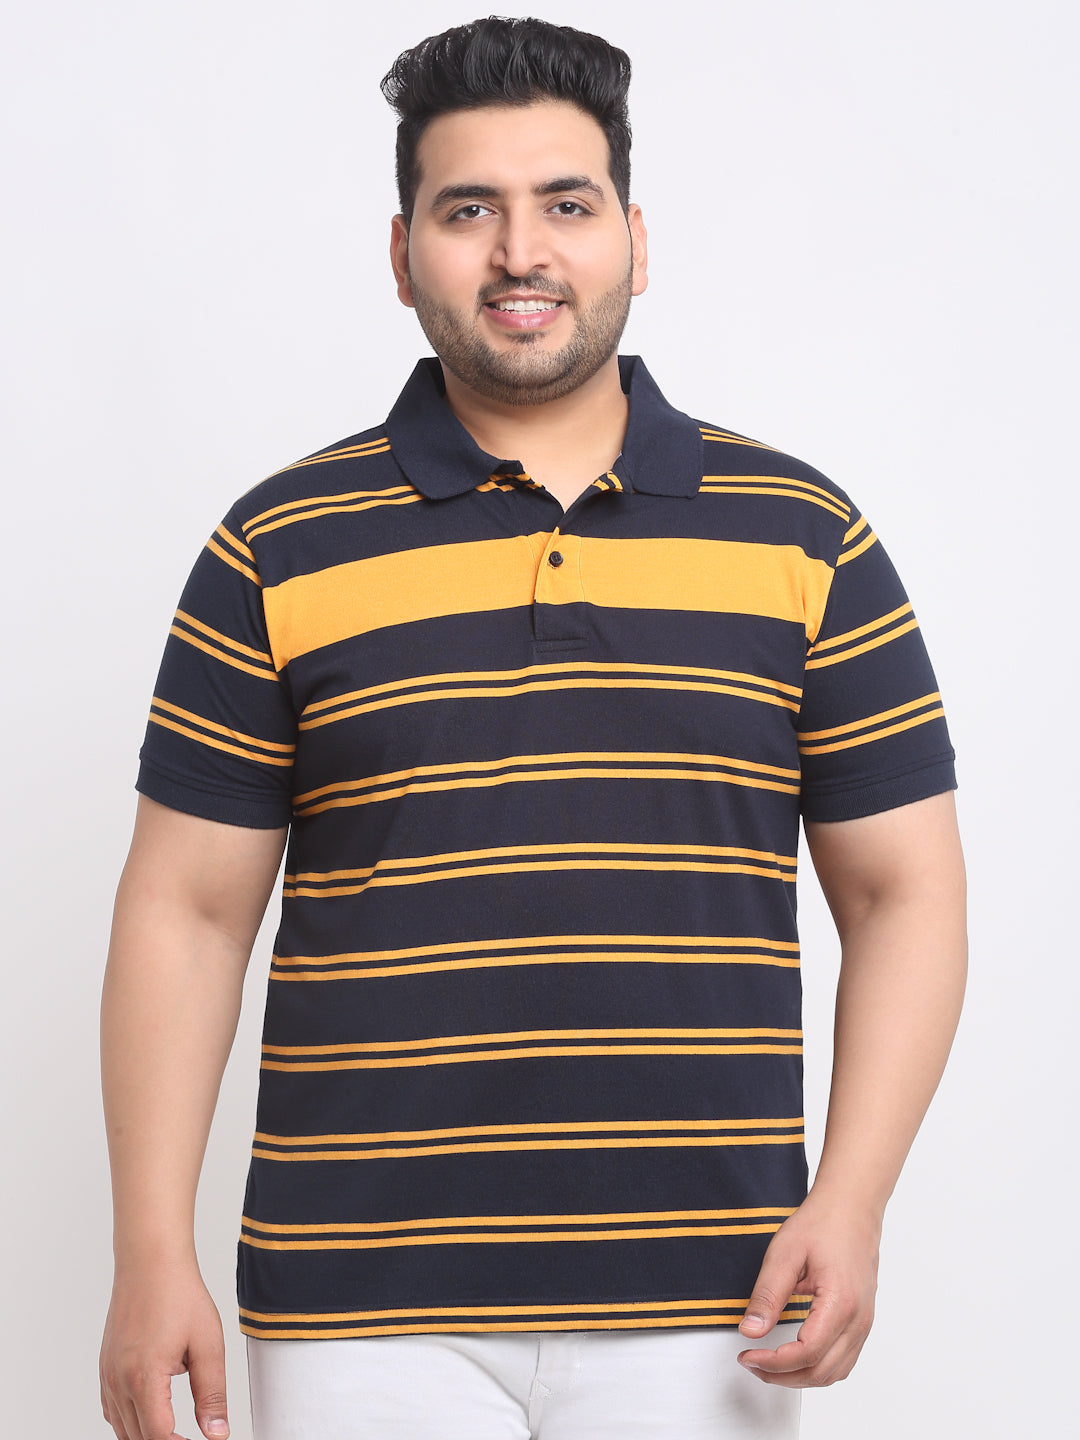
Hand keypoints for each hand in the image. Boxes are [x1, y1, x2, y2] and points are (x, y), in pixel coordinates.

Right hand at [100, 1261, 229, 1439]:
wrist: (150, 1262)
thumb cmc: (179, 1294)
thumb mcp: (207, 1344)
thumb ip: (212, 1394)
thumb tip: (217, 1433)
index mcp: (144, 1377)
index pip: (158, 1436)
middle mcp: (118, 1380)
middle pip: (137, 1437)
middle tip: (190, 1435)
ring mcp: (107, 1374)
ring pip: (121, 1427)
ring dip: (146, 1433)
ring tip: (176, 1428)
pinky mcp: (104, 1367)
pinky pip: (111, 1409)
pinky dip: (129, 1420)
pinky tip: (151, 1411)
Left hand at [736, 1191, 879, 1386]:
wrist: (852, 1208)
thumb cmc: (823, 1223)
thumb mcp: (784, 1253)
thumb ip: (767, 1295)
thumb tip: (750, 1331)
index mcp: (841, 1302)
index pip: (806, 1353)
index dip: (773, 1362)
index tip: (748, 1356)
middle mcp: (859, 1319)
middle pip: (821, 1371)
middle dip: (782, 1376)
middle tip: (751, 1363)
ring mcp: (864, 1323)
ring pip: (834, 1372)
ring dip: (800, 1377)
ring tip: (769, 1364)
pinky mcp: (862, 1321)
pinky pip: (843, 1360)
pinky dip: (818, 1368)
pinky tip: (795, 1357)